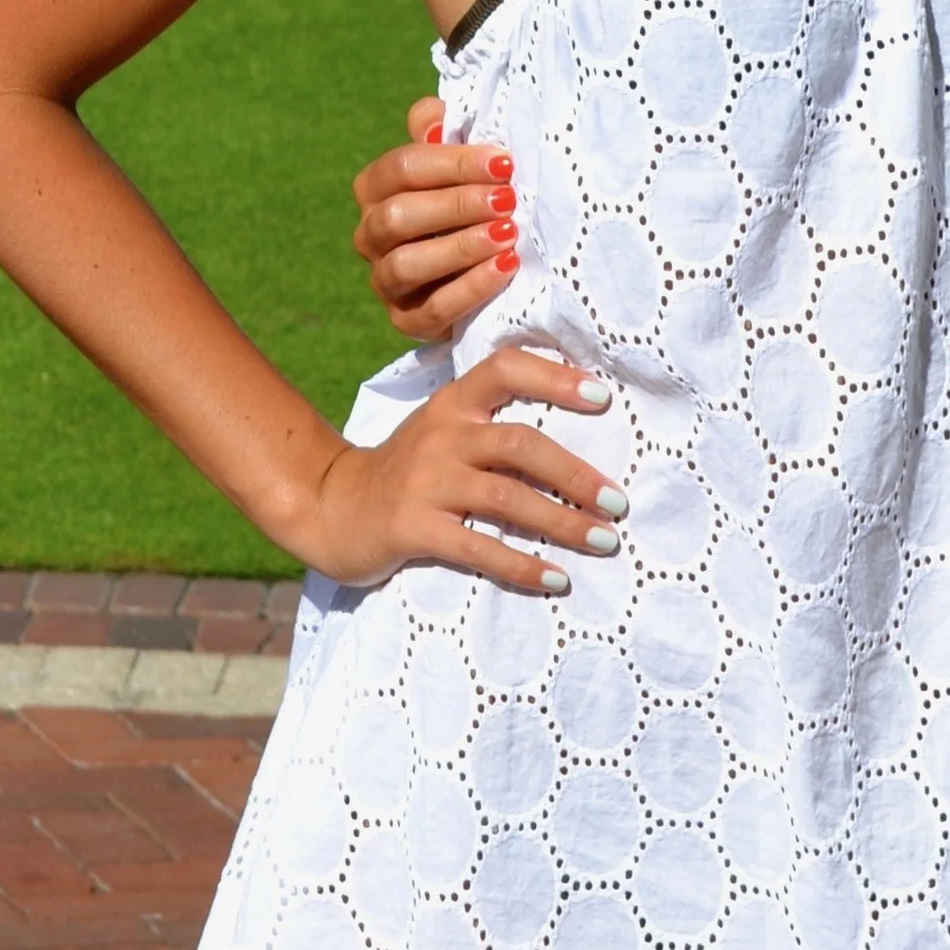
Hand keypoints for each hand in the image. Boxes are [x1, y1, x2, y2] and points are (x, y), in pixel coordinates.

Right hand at [301, 346, 625, 594]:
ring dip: (561, 521)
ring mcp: (424, 481)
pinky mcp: (411, 526)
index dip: (554, 377)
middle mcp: (440, 435)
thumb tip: (579, 436)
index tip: (603, 397)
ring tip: (603, 541)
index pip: (504, 369)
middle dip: (575, 474)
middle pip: (518, 443)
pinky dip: (522, 565)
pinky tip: (556, 579)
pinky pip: (477, 548)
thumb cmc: (407, 471)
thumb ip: (490, 424)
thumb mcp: (441, 431)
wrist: (331, 506)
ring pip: (505, 497)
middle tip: (617, 503)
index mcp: (451, 404)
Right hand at [352, 93, 519, 342]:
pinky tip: (506, 268)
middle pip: (397, 217)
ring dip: (460, 247)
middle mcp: (370, 235)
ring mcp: (386, 282)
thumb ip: (444, 129)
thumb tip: (435, 122)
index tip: (504, 163)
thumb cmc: (474, 198)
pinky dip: (471, 288)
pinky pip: (433, 309)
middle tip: (508, 200)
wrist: (487, 267)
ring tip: (508, 234)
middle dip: (457, 205)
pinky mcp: (408, 321)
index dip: (453, 164)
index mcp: (376, 189)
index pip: (401, 169)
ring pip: (405, 264)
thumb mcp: (461, 160)